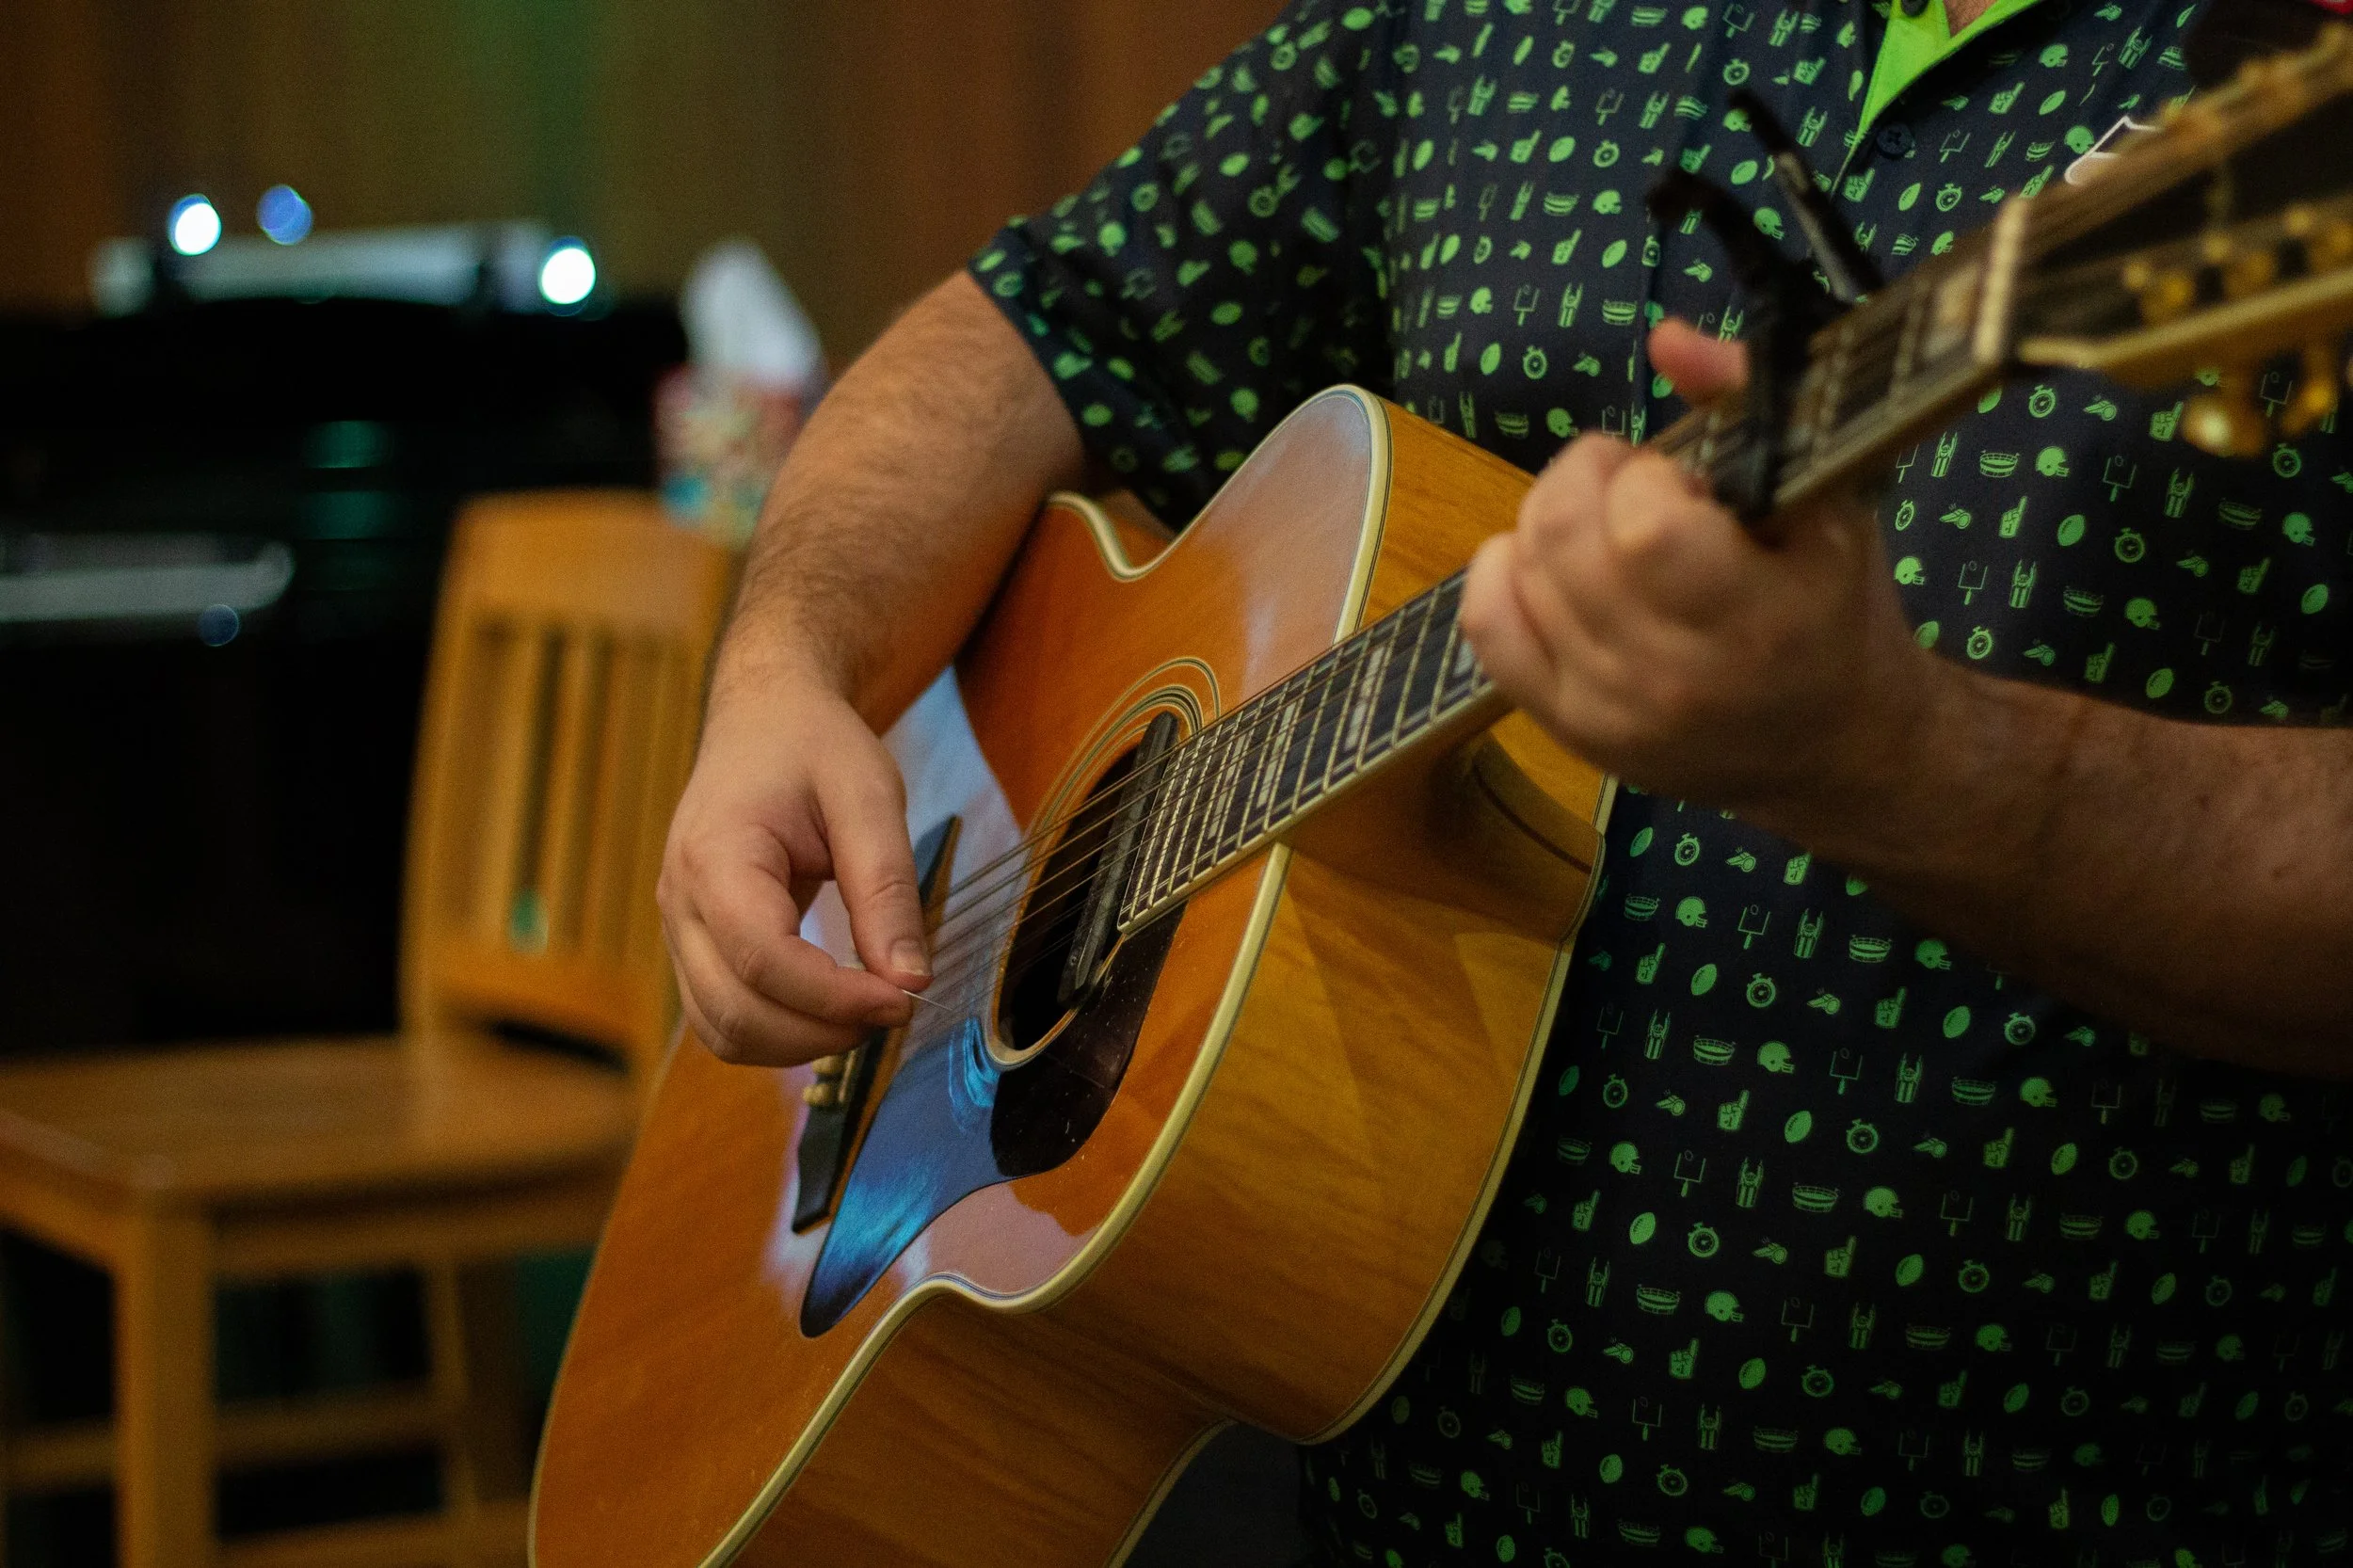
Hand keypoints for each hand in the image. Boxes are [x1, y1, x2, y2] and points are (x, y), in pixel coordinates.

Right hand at [657, 666, 930, 1066]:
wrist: (764, 721)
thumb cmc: (814, 747)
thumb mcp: (868, 797)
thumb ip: (886, 890)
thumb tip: (910, 981)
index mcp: (714, 856)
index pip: (762, 959)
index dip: (834, 998)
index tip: (903, 1000)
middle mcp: (680, 902)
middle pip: (735, 1012)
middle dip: (823, 1031)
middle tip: (898, 1008)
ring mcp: (679, 930)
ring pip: (723, 1031)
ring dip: (801, 1045)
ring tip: (870, 1010)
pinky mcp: (695, 948)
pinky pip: (724, 1019)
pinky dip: (779, 1034)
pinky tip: (835, 1009)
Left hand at [1459, 320, 1946, 823]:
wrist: (1832, 747)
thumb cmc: (1835, 610)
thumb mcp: (1828, 500)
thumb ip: (1750, 402)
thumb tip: (1666, 337)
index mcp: (1754, 620)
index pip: (1643, 525)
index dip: (1649, 477)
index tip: (1685, 481)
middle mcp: (1671, 675)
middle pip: (1561, 536)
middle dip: (1588, 476)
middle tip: (1633, 484)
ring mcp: (1606, 709)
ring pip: (1521, 569)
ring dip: (1553, 520)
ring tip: (1610, 530)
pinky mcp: (1565, 728)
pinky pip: (1487, 625)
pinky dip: (1502, 571)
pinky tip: (1548, 562)